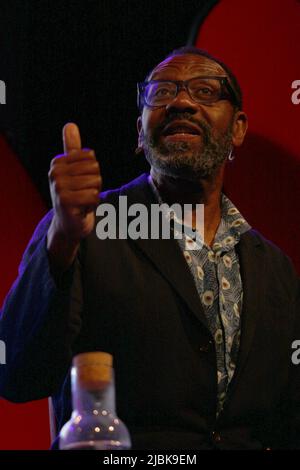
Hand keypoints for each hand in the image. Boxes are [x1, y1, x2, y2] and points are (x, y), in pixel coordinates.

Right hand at [47, 123, 101, 270]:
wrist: (68, 224)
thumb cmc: (74, 194)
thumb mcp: (73, 170)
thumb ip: (72, 148)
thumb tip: (70, 125)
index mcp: (58, 162)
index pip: (91, 157)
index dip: (93, 172)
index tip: (81, 182)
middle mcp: (55, 173)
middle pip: (95, 169)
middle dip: (95, 184)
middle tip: (83, 193)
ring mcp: (59, 187)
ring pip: (95, 183)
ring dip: (93, 195)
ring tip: (82, 201)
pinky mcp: (66, 202)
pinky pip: (93, 196)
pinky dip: (92, 205)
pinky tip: (82, 209)